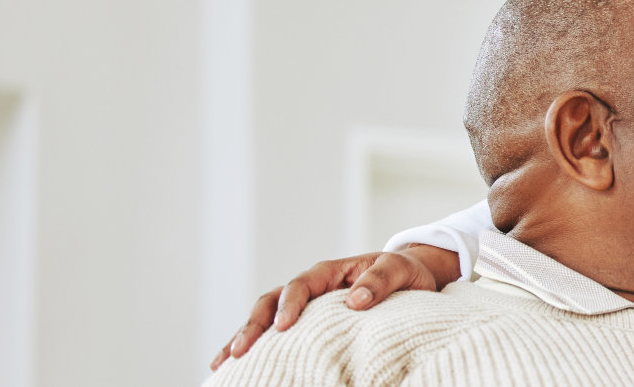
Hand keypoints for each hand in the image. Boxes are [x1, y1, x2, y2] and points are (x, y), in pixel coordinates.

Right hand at [208, 245, 459, 369]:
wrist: (410, 276)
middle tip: (240, 350)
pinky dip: (255, 347)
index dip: (289, 304)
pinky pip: (275, 333)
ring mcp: (305, 306)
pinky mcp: (307, 323)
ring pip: (265, 318)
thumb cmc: (404, 272)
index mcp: (329, 272)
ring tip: (223, 361)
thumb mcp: (399, 269)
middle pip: (271, 302)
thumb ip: (380, 279)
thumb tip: (355, 299)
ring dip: (244, 337)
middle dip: (254, 325)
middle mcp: (311, 287)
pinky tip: (234, 365)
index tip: (284, 326)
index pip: (300, 285)